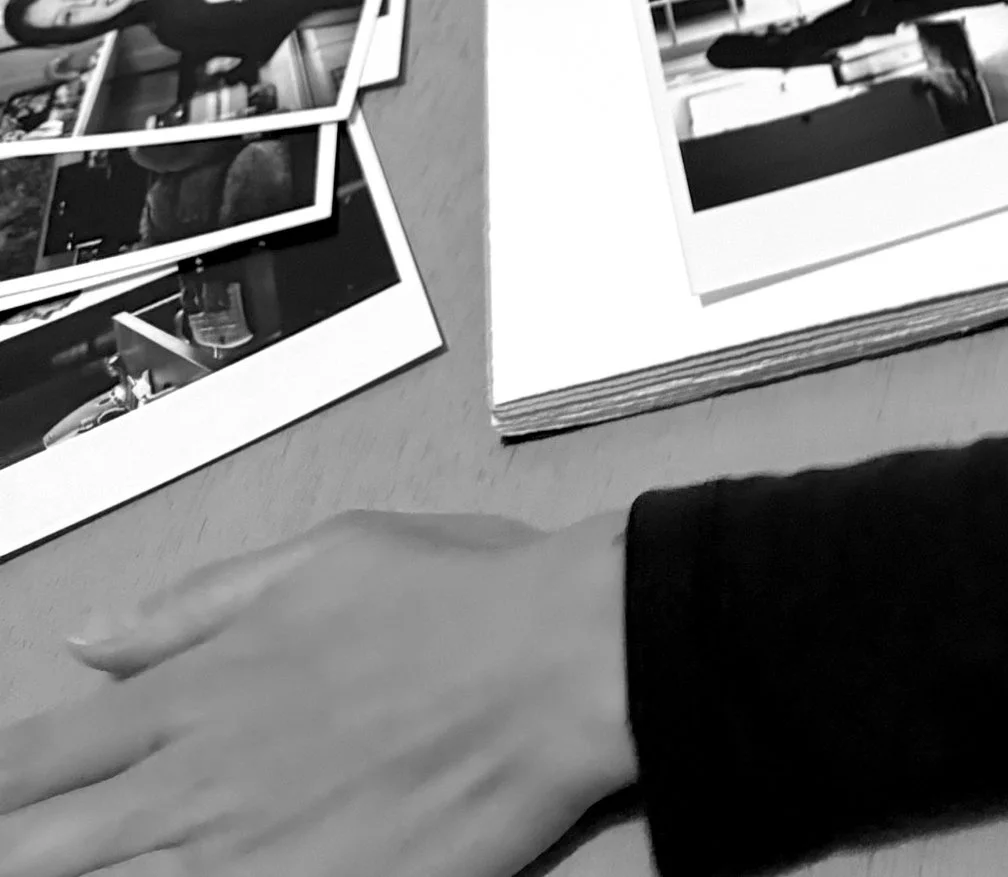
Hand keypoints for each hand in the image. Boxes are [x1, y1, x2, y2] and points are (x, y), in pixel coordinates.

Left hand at [0, 507, 633, 876]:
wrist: (559, 662)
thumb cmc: (457, 596)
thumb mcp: (322, 555)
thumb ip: (193, 605)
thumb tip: (88, 636)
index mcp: (197, 687)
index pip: (34, 759)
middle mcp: (195, 780)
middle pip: (36, 850)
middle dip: (16, 849)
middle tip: (23, 845)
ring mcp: (239, 858)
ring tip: (67, 867)